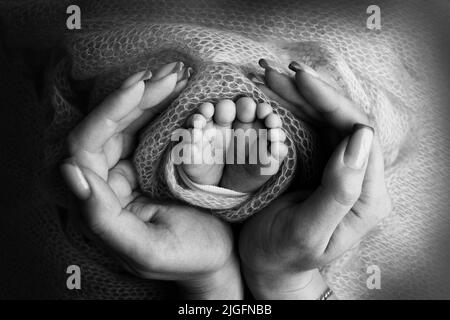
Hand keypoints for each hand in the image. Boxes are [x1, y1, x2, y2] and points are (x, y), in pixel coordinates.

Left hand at [60, 63, 242, 298]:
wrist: (218, 258)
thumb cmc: (187, 257)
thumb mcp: (147, 250)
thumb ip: (102, 219)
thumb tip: (70, 171)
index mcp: (99, 203)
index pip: (87, 146)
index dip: (108, 112)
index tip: (139, 87)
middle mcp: (107, 182)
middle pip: (109, 127)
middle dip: (136, 96)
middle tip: (170, 75)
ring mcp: (128, 170)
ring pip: (129, 122)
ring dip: (150, 95)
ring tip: (176, 74)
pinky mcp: (147, 163)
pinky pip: (148, 128)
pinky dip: (161, 106)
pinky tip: (176, 89)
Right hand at [239, 61, 391, 298]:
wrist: (269, 267)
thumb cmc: (284, 255)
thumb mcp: (308, 231)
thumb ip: (339, 191)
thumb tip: (361, 137)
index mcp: (366, 195)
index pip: (358, 133)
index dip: (331, 102)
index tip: (299, 81)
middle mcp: (358, 178)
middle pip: (342, 120)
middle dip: (311, 91)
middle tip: (277, 71)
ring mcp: (338, 169)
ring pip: (325, 119)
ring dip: (299, 94)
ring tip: (272, 74)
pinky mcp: (319, 166)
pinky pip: (310, 129)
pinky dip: (292, 107)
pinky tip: (275, 93)